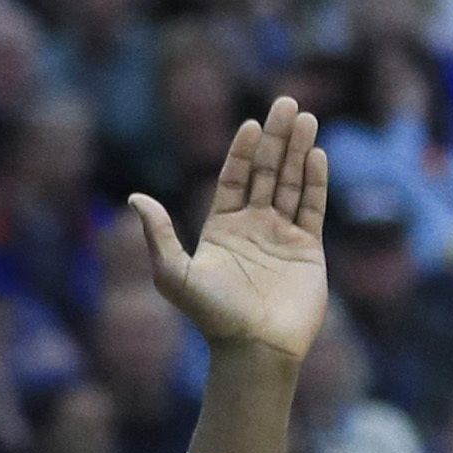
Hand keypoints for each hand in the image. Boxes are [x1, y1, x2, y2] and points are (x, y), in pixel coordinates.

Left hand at [129, 97, 332, 372]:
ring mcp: (282, 237)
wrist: (254, 349)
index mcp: (222, 228)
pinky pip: (313, 208)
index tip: (252, 123)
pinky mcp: (309, 251)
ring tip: (306, 118)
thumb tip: (134, 197)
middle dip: (277, 138)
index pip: (235, 178)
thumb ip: (158, 234)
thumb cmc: (212, 316)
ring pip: (292, 184)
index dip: (243, 151)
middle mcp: (253, 227)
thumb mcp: (175, 274)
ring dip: (299, 151)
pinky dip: (315, 181)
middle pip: (267, 172)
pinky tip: (317, 155)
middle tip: (287, 103)